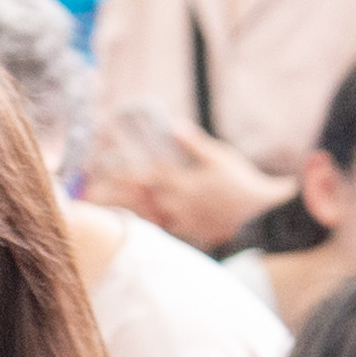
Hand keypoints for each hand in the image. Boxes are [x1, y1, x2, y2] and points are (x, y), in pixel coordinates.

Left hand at [108, 124, 283, 254]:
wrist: (262, 216)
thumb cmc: (242, 183)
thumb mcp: (220, 157)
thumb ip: (193, 143)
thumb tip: (173, 124)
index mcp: (182, 184)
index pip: (146, 176)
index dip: (123, 173)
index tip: (102, 170)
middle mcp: (178, 205)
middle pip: (140, 200)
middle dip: (116, 196)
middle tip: (93, 194)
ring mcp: (184, 222)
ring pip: (149, 218)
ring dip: (129, 212)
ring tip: (111, 209)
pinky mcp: (192, 232)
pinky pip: (165, 231)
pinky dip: (151, 226)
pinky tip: (141, 224)